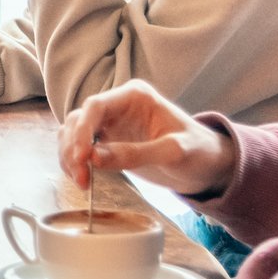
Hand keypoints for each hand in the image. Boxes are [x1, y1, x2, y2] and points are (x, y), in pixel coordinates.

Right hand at [57, 79, 237, 196]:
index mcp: (135, 96)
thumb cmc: (199, 151)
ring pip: (73, 133)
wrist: (207, 165)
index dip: (82, 131)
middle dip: (73, 148)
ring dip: (70, 156)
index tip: (81, 158)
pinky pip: (79, 148)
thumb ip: (136, 153)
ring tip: (82, 182)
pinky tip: (82, 179)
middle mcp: (117, 105)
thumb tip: (94, 158)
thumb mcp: (174, 152)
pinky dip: (74, 162)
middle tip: (81, 178)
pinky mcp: (107, 141)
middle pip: (78, 119)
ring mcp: (110, 123)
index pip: (95, 106)